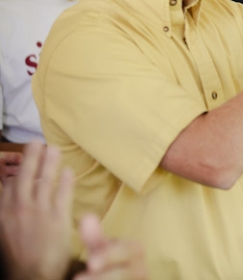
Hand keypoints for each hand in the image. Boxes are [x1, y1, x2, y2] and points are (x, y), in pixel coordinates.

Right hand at [0, 142, 73, 279]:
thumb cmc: (19, 254)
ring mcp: (39, 212)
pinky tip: (68, 170)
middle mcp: (18, 209)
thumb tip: (12, 189)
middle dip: (31, 156)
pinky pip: (63, 193)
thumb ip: (8, 209)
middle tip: (36, 143)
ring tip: (53, 149)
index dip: (13, 168)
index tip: (19, 155)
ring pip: (45, 180)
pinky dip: (65, 180)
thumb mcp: (5, 230)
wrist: (33, 275)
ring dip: (50, 161)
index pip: (6, 184)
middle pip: (25, 176)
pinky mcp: (58, 218)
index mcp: (3, 212)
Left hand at [74, 214, 145, 279]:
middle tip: (79, 279)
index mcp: (135, 252)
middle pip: (133, 272)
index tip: (90, 262)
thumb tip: (87, 216)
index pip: (132, 249)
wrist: (111, 277)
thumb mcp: (98, 252)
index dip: (112, 256)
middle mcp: (142, 269)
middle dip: (106, 276)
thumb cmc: (104, 265)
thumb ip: (94, 238)